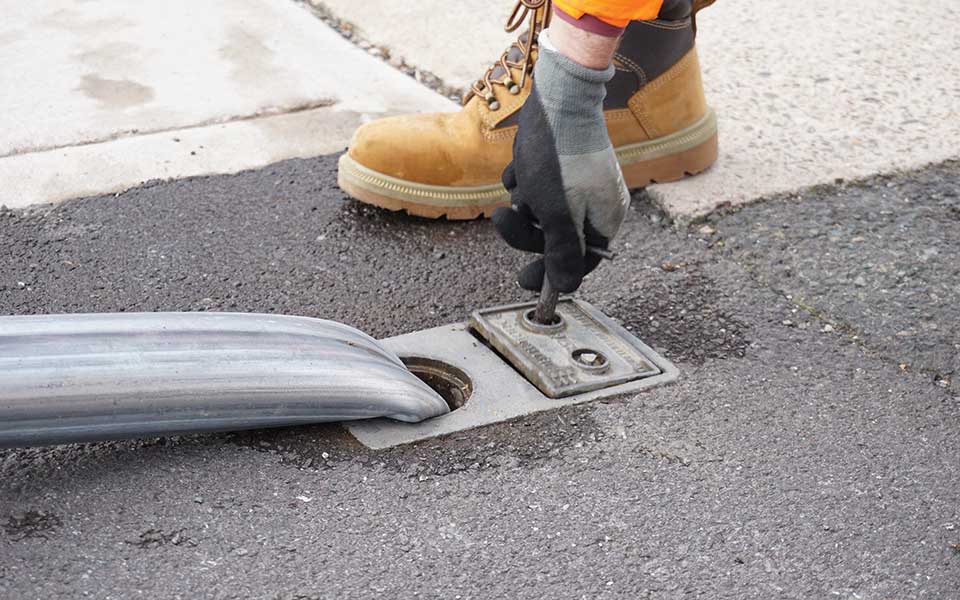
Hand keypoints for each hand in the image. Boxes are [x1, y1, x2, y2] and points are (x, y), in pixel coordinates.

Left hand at [492, 30, 629, 292]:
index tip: (523, 281)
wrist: (558, 95)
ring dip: (523, 199)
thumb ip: (562, 253)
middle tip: (501, 218)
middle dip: (525, 228)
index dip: (552, 274)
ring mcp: (578, 181)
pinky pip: (535, 184)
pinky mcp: (560, 162)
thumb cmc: (559, 158)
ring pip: (540, 210)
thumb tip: (567, 287)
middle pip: (555, 237)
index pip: (581, 261)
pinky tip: (523, 160)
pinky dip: (523, 177)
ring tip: (522, 177)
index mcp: (605, 218)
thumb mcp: (557, 214)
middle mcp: (596, 202)